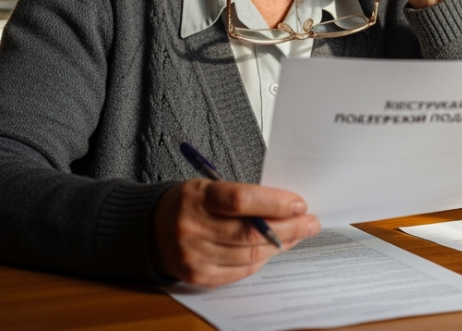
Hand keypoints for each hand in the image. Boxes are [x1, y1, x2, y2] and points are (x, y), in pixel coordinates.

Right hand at [152, 179, 320, 286]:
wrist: (150, 229)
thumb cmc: (189, 203)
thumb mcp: (209, 186)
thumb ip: (243, 196)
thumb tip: (287, 206)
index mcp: (197, 197)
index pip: (242, 200)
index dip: (275, 203)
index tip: (299, 204)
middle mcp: (192, 227)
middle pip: (251, 233)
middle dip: (289, 228)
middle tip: (310, 222)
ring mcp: (194, 255)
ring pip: (250, 255)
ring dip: (280, 245)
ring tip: (297, 234)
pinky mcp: (198, 276)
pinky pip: (240, 271)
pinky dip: (261, 260)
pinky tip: (273, 249)